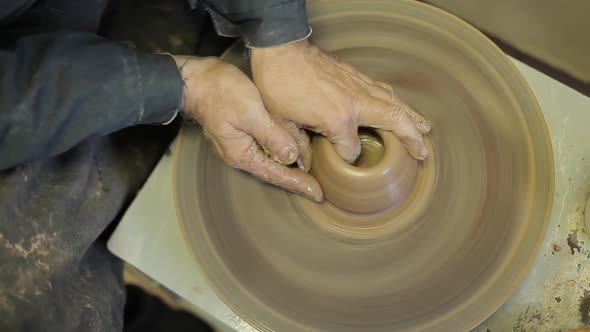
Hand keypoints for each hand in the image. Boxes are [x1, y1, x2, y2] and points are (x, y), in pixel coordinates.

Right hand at [174, 56, 322, 201]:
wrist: (195, 79)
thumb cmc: (220, 92)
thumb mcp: (250, 112)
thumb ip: (272, 135)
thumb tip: (291, 156)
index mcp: (242, 154)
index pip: (276, 175)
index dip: (299, 184)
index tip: (317, 194)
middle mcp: (241, 154)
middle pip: (274, 172)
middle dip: (296, 181)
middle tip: (318, 190)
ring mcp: (240, 143)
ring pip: (271, 160)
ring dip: (291, 167)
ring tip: (311, 175)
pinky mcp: (242, 131)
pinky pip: (266, 147)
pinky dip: (282, 151)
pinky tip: (294, 150)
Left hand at [251, 40, 430, 168]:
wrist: (280, 49)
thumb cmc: (278, 84)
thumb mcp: (281, 122)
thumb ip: (296, 147)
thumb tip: (302, 164)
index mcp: (337, 119)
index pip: (352, 150)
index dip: (347, 159)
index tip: (339, 161)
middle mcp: (355, 102)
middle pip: (395, 122)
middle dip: (412, 139)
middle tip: (422, 153)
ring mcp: (358, 86)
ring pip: (395, 103)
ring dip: (412, 118)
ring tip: (425, 129)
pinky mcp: (356, 76)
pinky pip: (385, 90)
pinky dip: (398, 101)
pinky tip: (402, 107)